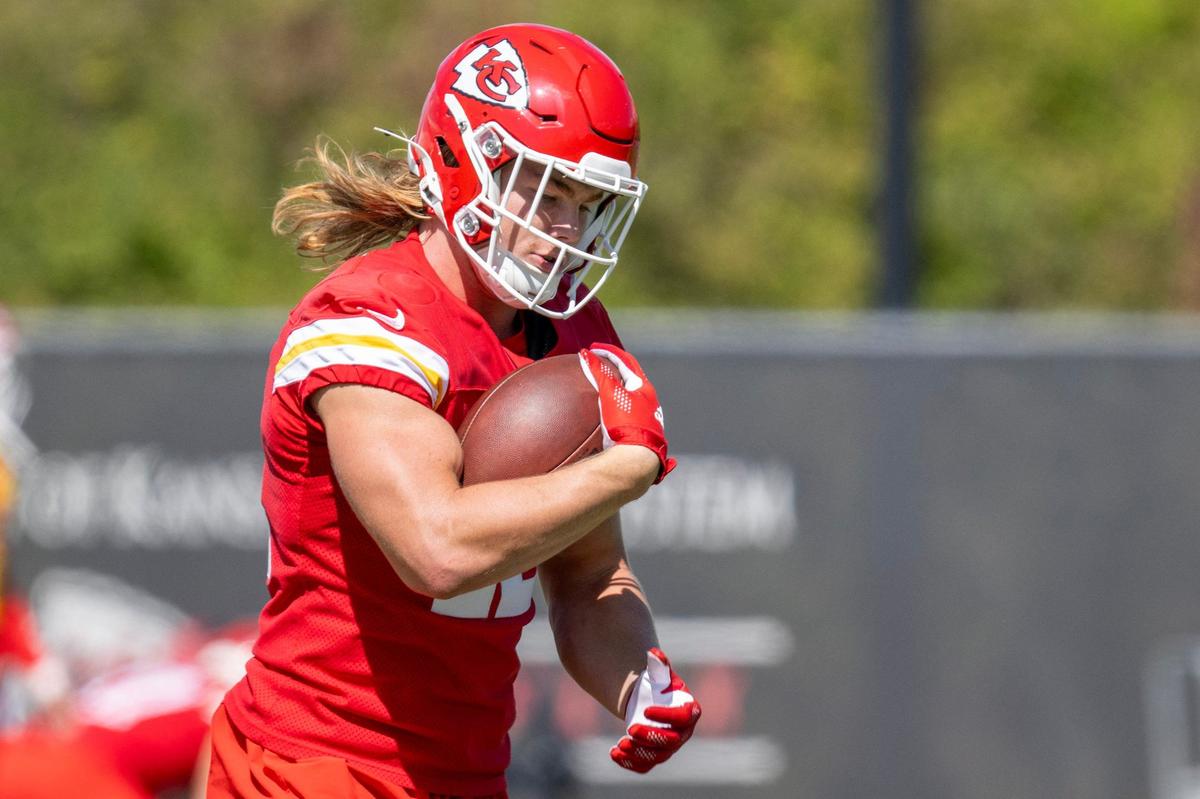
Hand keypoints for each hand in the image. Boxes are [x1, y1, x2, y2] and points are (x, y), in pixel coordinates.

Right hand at [578, 344, 675, 482]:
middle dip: (613, 368)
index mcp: (645, 389)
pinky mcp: (636, 433)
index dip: (610, 352)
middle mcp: (647, 402)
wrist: (638, 459)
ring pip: (627, 396)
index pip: (627, 362)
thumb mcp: (611, 394)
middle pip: (629, 378)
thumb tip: (586, 354)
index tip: (594, 349)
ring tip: (598, 386)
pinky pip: (622, 413)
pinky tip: (601, 416)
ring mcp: (643, 418)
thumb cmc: (628, 424)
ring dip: (613, 388)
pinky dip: (611, 407)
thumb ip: (599, 373)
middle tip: (597, 363)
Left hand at [610, 647, 700, 772]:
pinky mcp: (654, 756)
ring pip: (657, 757)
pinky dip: (629, 762)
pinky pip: (644, 765)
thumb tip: (654, 653)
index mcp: (689, 711)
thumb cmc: (659, 686)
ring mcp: (668, 748)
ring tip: (620, 744)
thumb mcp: (659, 673)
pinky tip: (614, 753)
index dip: (667, 716)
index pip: (684, 717)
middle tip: (630, 729)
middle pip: (671, 741)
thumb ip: (658, 664)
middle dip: (650, 737)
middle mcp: (682, 733)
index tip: (646, 710)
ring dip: (638, 753)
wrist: (649, 701)